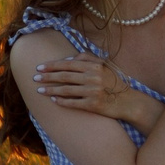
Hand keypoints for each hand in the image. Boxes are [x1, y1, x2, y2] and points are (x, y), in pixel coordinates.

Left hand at [33, 54, 153, 123]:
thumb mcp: (105, 66)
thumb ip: (88, 58)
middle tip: (35, 78)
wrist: (129, 102)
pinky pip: (72, 103)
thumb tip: (68, 60)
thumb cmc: (115, 82)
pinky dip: (61, 101)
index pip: (68, 64)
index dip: (52, 65)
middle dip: (47, 77)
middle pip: (64, 76)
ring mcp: (92, 92)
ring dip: (50, 90)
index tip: (40, 67)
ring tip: (40, 91)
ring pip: (66, 90)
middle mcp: (93, 77)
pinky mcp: (93, 105)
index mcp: (95, 66)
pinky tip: (53, 100)